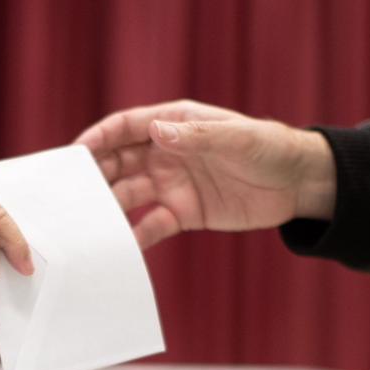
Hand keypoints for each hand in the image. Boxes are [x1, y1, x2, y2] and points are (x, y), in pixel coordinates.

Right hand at [75, 100, 335, 248]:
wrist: (299, 186)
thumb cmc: (270, 148)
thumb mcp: (237, 139)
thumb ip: (195, 138)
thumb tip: (156, 133)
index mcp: (174, 123)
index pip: (125, 127)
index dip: (98, 139)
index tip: (74, 154)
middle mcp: (166, 152)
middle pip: (118, 162)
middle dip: (94, 176)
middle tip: (71, 195)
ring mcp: (171, 184)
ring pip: (129, 194)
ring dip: (108, 207)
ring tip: (87, 224)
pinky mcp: (182, 213)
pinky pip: (150, 224)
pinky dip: (134, 235)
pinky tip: (120, 246)